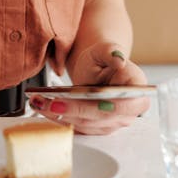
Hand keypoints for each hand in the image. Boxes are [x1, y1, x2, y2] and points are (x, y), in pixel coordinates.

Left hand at [29, 43, 150, 135]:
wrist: (95, 67)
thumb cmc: (102, 57)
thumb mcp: (105, 49)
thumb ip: (112, 51)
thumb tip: (119, 60)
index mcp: (138, 91)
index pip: (125, 105)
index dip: (106, 105)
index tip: (84, 100)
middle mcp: (128, 112)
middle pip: (100, 117)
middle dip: (73, 110)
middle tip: (50, 103)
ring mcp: (113, 123)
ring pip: (86, 125)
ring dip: (62, 116)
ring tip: (40, 103)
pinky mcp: (96, 128)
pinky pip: (78, 128)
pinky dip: (60, 119)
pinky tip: (44, 109)